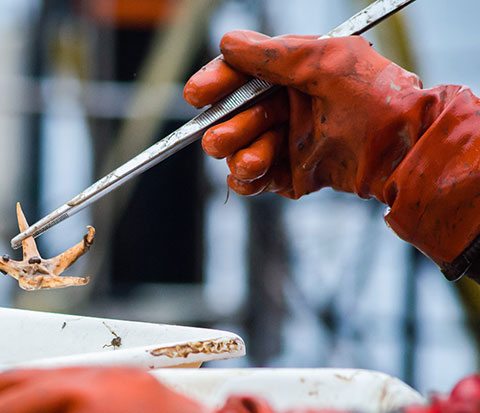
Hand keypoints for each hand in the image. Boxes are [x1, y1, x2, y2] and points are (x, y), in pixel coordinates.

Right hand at [184, 31, 449, 199]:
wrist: (404, 150)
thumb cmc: (376, 97)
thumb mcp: (326, 61)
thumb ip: (274, 53)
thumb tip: (228, 42)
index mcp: (292, 76)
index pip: (240, 77)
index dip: (216, 83)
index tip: (198, 95)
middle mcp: (285, 108)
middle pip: (232, 117)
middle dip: (226, 127)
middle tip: (221, 137)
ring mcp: (286, 144)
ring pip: (238, 150)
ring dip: (240, 154)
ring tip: (257, 159)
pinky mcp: (290, 176)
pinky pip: (253, 180)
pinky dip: (246, 180)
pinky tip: (253, 175)